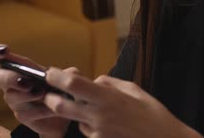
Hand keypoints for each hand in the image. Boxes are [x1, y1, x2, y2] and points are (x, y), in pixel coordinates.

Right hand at [0, 44, 71, 137]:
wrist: (65, 115)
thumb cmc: (61, 90)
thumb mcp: (68, 78)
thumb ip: (68, 74)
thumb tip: (68, 74)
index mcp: (20, 67)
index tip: (5, 50)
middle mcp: (12, 83)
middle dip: (8, 77)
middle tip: (26, 81)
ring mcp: (15, 100)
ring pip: (10, 96)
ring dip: (27, 95)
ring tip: (43, 94)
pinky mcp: (22, 115)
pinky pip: (24, 112)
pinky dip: (39, 110)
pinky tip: (50, 109)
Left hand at [42, 68, 201, 137]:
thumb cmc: (153, 113)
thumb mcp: (134, 89)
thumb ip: (109, 84)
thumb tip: (94, 81)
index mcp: (107, 98)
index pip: (73, 85)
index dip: (57, 77)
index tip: (50, 72)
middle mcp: (98, 116)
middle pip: (61, 107)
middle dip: (51, 99)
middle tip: (51, 94)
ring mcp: (97, 133)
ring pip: (76, 120)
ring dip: (78, 114)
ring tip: (100, 111)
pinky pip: (88, 132)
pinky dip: (91, 125)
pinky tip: (110, 124)